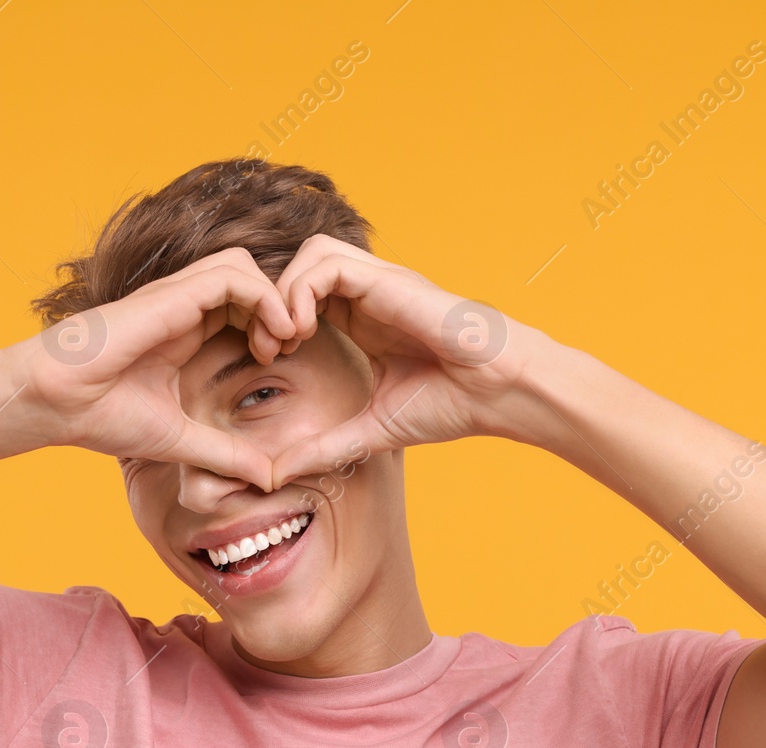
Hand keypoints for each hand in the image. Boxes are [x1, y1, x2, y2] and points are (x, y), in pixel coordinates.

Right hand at [15, 248, 293, 488]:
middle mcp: (184, 308)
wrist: (54, 403)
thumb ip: (225, 455)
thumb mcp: (181, 440)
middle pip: (251, 279)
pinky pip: (232, 275)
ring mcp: (177, 298)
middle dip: (281, 307)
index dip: (273, 325)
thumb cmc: (102, 416)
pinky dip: (263, 297)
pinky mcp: (170, 295)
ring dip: (275, 299)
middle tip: (290, 347)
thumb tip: (268, 480)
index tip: (280, 362)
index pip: (244, 305)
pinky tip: (271, 335)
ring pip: (245, 266)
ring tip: (282, 340)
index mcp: (186, 332)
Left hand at [266, 235, 537, 487]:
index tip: (269, 361)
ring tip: (285, 339)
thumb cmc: (450, 405)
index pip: (301, 297)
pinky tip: (302, 331)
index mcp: (362, 320)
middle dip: (270, 302)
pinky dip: (301, 291)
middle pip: (299, 267)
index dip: (274, 321)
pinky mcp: (388, 280)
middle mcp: (368, 295)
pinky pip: (326, 264)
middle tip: (267, 349)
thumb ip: (322, 449)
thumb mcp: (369, 431)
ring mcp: (378, 283)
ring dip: (283, 293)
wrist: (498, 392)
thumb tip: (275, 475)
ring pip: (310, 254)